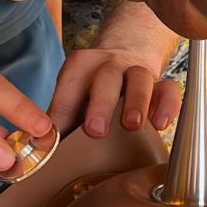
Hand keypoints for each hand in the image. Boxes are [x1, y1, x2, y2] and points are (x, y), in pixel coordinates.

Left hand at [50, 20, 181, 136]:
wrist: (126, 57)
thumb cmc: (93, 88)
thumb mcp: (72, 95)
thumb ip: (58, 118)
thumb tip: (38, 149)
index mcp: (81, 66)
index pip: (71, 82)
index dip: (64, 106)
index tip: (58, 133)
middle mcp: (110, 65)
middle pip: (106, 78)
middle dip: (101, 103)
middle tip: (96, 130)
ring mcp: (137, 72)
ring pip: (140, 79)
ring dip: (136, 102)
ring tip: (133, 126)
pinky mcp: (160, 84)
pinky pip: (169, 89)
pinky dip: (167, 106)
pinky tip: (161, 125)